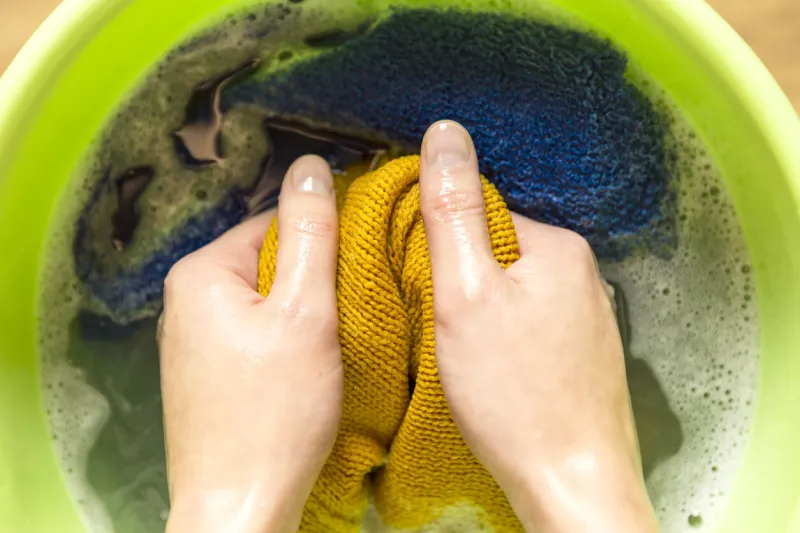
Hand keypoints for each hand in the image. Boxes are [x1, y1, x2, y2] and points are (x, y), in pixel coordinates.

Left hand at [159, 155, 342, 532]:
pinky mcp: (206, 376)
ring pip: (264, 301)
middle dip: (312, 279)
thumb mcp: (305, 312)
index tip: (360, 266)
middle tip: (353, 308)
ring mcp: (192, 342)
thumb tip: (312, 165)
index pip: (273, 223)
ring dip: (303, 313)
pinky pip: (254, 335)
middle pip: (267, 262)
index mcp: (199, 273)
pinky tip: (309, 367)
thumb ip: (311, 234)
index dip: (323, 240)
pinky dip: (285, 342)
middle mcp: (184, 301)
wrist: (239, 507)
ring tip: (336, 340)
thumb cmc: (274, 412)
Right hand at [418, 121, 658, 532]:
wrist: (571, 482)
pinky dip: (502, 334)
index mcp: (556, 246)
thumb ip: (451, 212)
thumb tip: (444, 134)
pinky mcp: (581, 353)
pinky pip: (529, 322)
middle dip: (458, 275)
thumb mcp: (464, 295)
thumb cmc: (515, 394)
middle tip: (431, 318)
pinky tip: (489, 367)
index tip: (415, 276)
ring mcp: (587, 315)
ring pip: (512, 289)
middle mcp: (582, 273)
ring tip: (456, 347)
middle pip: (497, 250)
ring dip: (479, 307)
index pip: (481, 211)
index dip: (437, 238)